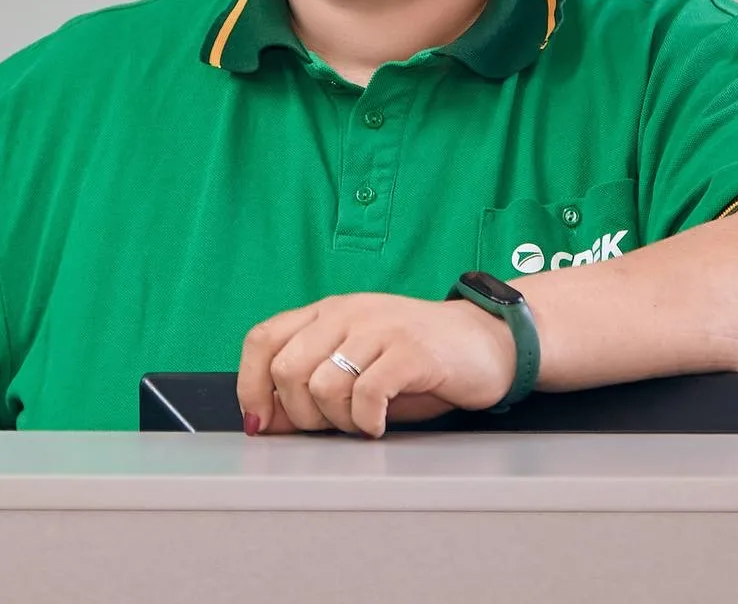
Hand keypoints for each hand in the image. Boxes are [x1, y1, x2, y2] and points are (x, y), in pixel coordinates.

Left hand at [236, 292, 516, 437]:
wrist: (486, 341)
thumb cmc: (417, 358)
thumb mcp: (357, 366)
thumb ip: (311, 385)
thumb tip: (265, 420)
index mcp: (328, 312)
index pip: (263, 339)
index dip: (251, 385)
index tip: (263, 422)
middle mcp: (348, 312)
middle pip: (287, 369)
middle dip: (300, 414)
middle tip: (332, 425)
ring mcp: (379, 328)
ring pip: (322, 385)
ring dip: (337, 421)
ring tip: (362, 422)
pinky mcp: (410, 350)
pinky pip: (366, 395)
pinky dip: (367, 422)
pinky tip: (381, 423)